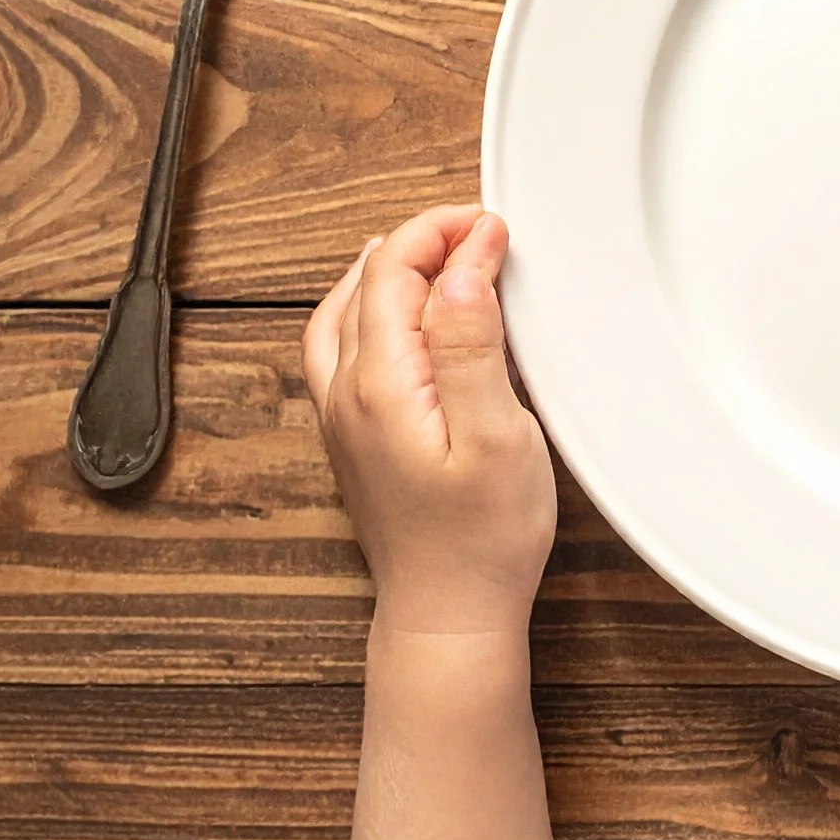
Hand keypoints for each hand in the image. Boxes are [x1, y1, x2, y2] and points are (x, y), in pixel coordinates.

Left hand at [302, 206, 558, 634]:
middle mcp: (345, 395)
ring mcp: (341, 418)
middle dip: (423, 242)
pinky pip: (342, 347)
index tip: (496, 226)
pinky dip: (371, 309)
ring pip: (344, 312)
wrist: (449, 613)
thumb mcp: (497, 435)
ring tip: (439, 254)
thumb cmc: (482, 539)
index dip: (445, 233)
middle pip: (367, 284)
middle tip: (481, 232)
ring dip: (390, 271)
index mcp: (380, 384)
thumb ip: (473, 346)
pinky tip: (401, 316)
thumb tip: (462, 269)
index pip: (395, 271)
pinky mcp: (352, 438)